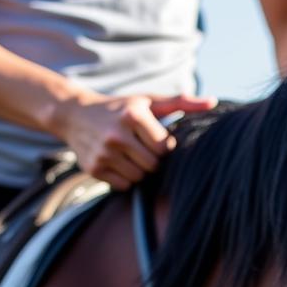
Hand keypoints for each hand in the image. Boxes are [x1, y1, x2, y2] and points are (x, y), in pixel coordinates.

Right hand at [50, 91, 216, 189]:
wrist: (74, 114)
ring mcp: (103, 153)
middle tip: (140, 147)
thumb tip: (213, 102)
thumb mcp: (149, 101)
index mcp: (133, 115)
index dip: (163, 146)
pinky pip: (125, 185)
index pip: (165, 148)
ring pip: (140, 177)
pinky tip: (117, 161)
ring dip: (139, 169)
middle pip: (153, 165)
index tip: (153, 137)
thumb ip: (181, 103)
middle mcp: (116, 134)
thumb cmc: (121, 108)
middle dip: (152, 159)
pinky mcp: (93, 168)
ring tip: (129, 153)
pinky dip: (125, 177)